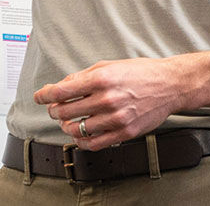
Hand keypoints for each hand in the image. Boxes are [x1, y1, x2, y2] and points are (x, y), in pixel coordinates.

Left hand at [33, 57, 202, 150]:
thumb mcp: (109, 65)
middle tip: (54, 108)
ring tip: (67, 121)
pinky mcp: (124, 132)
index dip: (44, 95)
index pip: (61, 91)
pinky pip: (94, 144)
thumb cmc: (141, 73)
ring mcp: (116, 118)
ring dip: (66, 126)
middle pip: (64, 112)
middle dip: (54, 110)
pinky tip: (80, 136)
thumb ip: (83, 76)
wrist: (170, 85)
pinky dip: (81, 142)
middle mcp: (107, 99)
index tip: (40, 97)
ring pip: (77, 129)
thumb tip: (62, 86)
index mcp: (101, 79)